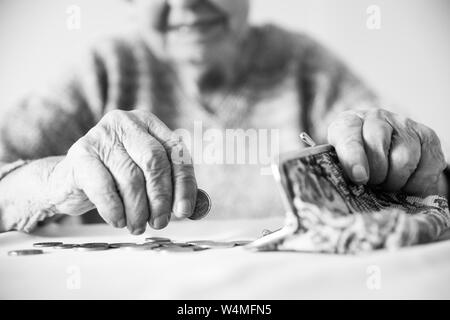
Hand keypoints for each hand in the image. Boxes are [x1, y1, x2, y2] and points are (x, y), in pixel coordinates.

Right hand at [49, 110, 195, 233]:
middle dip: (161, 198)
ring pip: (131, 177)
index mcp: (149, 124)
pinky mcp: (81, 153)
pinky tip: (118, 220)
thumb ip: (170, 188)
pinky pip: (105, 187)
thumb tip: (191, 209)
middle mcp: (126, 123)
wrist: (68, 179)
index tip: (184, 211)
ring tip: (137, 225)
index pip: (176, 152)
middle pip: (155, 161)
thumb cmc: (113, 178)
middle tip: (160, 222)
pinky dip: (115, 210)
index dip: (184, 184)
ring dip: (138, 210)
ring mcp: (101, 136)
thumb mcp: (144, 176)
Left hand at [327, 108, 446, 196]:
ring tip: (387, 185)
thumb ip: (341, 170)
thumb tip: (352, 182)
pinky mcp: (428, 137)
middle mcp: (376, 118)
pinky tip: (406, 184)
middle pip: (378, 146)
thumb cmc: (356, 163)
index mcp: (349, 123)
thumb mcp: (341, 163)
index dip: (354, 158)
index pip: (349, 136)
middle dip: (376, 173)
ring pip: (404, 159)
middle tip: (373, 185)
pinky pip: (426, 167)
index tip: (359, 177)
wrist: (383, 154)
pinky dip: (416, 184)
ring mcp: (404, 125)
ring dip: (395, 181)